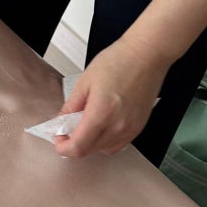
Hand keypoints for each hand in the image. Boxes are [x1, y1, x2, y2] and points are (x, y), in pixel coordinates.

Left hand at [54, 35, 170, 157]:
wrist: (147, 55)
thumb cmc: (119, 61)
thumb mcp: (85, 82)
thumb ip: (70, 107)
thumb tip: (60, 123)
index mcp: (102, 113)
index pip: (78, 147)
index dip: (63, 147)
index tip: (58, 138)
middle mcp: (118, 126)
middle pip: (88, 151)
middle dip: (74, 143)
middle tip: (68, 128)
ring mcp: (130, 129)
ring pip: (102, 150)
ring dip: (89, 143)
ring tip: (86, 123)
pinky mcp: (138, 128)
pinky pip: (116, 145)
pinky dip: (104, 141)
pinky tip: (101, 126)